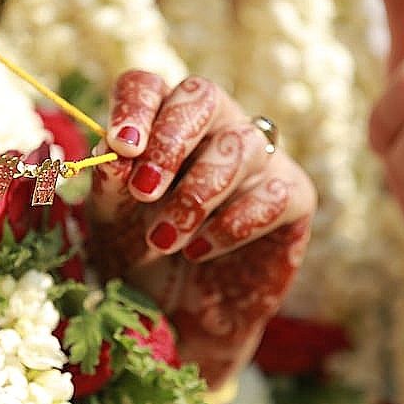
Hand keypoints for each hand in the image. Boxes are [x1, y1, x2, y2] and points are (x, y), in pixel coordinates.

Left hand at [88, 71, 314, 387]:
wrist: (179, 318)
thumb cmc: (139, 256)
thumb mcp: (111, 223)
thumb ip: (109, 185)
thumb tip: (113, 151)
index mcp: (159, 122)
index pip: (149, 86)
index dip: (136, 107)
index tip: (122, 146)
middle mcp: (213, 128)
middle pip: (203, 96)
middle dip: (172, 141)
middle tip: (144, 190)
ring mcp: (258, 159)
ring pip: (240, 145)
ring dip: (197, 195)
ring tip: (165, 241)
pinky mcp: (293, 197)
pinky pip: (273, 193)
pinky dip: (234, 224)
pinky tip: (203, 251)